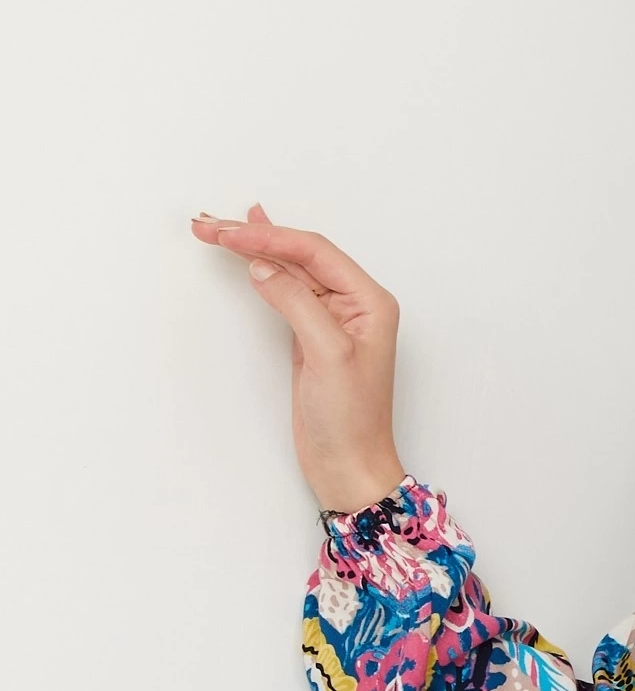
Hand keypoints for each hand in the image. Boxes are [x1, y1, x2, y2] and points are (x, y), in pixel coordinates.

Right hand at [191, 204, 403, 513]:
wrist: (348, 466)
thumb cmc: (352, 420)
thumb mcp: (327, 355)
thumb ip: (296, 303)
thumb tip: (261, 265)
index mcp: (370, 301)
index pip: (315, 252)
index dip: (270, 237)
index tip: (229, 231)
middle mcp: (354, 304)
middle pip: (299, 254)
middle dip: (254, 237)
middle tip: (209, 224)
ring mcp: (331, 319)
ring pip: (288, 270)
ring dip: (252, 249)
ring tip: (216, 228)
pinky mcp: (310, 336)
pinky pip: (285, 291)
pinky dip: (262, 270)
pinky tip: (250, 252)